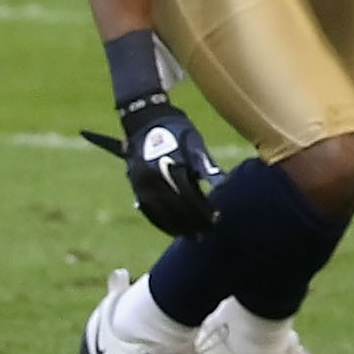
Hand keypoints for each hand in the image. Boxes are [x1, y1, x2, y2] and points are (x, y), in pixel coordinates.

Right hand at [107, 90, 220, 234]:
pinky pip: (147, 209)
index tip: (216, 220)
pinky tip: (172, 229)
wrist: (145, 116)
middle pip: (175, 208)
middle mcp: (154, 177)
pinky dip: (160, 221)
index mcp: (171, 166)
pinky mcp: (134, 185)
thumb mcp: (194, 144)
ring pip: (159, 212)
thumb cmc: (177, 129)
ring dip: (176, 227)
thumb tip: (219, 187)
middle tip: (206, 234)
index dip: (203, 211)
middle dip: (192, 223)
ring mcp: (141, 182)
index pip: (189, 197)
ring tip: (191, 236)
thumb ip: (205, 168)